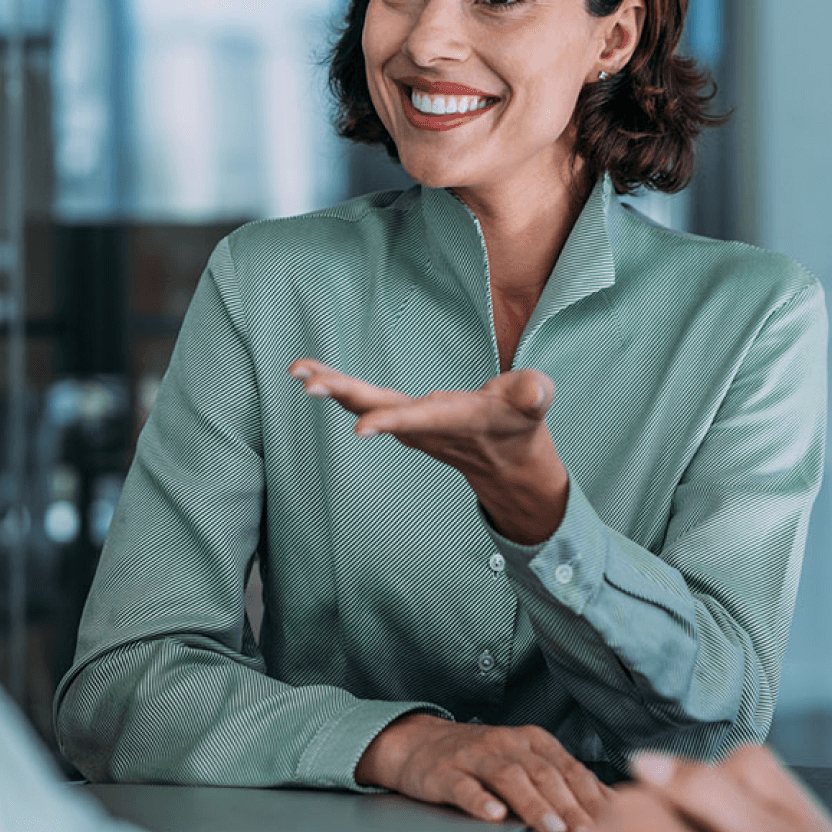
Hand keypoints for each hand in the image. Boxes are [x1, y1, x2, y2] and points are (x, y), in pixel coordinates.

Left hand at [288, 360, 568, 544]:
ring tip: (297, 370)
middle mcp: (423, 424)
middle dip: (343, 395)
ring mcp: (408, 422)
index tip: (361, 430)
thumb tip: (534, 389)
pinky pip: (362, 399)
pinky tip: (310, 375)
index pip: (420, 419)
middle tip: (306, 384)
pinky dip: (336, 386)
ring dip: (330, 387)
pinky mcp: (401, 415)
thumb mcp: (534, 406)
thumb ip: (532, 395)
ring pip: (363, 403)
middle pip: (377, 408)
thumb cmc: (520, 423)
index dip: (392, 422)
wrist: (506, 460)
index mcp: (455, 419)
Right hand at [354, 711, 613, 831]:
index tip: (617, 825)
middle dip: (572, 808)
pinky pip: (464, 786)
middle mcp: (509, 745)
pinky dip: (480, 801)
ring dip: (535, 805)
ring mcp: (476, 757)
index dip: (595, 798)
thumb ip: (558, 781)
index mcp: (534, 742)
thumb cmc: (479, 759)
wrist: (417, 743)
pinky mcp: (445, 772)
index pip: (572, 770)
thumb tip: (605, 810)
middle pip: (546, 775)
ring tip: (552, 830)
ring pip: (511, 779)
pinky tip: (494, 816)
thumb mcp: (523, 761)